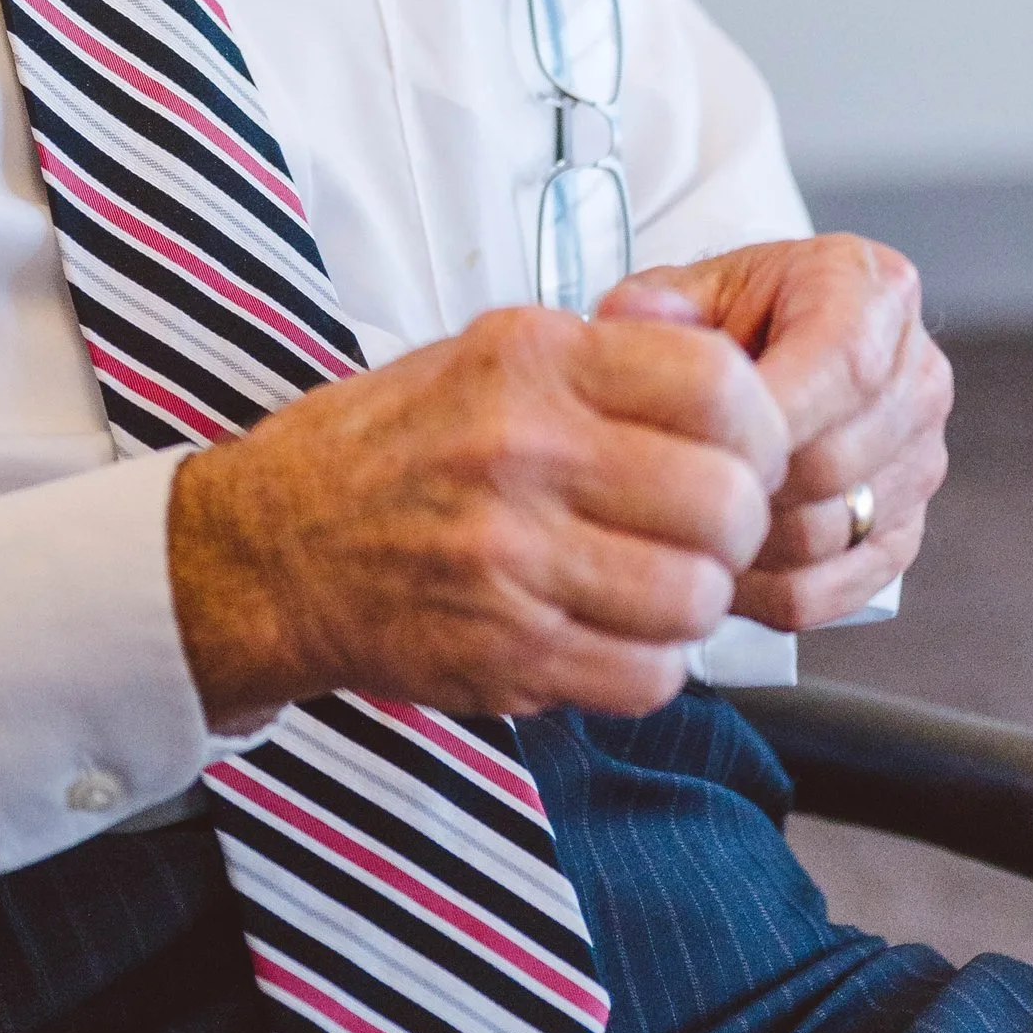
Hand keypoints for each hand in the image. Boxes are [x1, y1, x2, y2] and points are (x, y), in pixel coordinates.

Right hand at [167, 305, 789, 731]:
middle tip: (703, 529)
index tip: (741, 450)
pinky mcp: (505, 654)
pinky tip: (611, 631)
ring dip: (693, 601)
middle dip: (735, 526)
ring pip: (696, 598)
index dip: (759, 428)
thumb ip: (609, 363)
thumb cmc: (391, 448)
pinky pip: (647, 676)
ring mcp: (511, 562)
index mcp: (532, 363)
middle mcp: (522, 454)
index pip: (720, 388)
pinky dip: (649, 664)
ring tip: (653, 583)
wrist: (273, 549)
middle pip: (725, 503)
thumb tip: (737, 382)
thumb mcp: (489, 357)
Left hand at [596, 234, 949, 631]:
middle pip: (833, 464)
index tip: (697, 436)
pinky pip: (829, 591)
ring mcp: (920, 461)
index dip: (767, 415)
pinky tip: (714, 560)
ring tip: (683, 517)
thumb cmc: (734, 315)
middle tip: (671, 482)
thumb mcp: (690, 286)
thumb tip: (632, 320)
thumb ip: (654, 302)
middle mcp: (917, 379)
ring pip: (826, 534)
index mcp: (875, 295)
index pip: (845, 365)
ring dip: (743, 540)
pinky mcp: (902, 533)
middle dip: (740, 482)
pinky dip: (759, 590)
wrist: (773, 347)